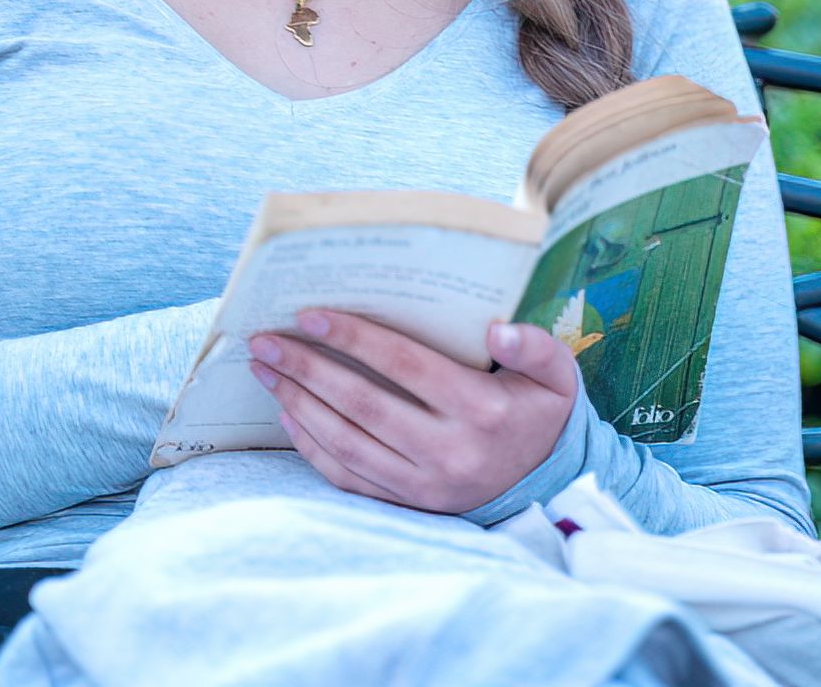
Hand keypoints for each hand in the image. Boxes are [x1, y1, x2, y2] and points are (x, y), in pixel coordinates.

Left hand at [247, 310, 577, 514]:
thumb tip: (497, 329)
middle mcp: (449, 452)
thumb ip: (535, 345)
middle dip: (306, 369)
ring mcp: (425, 485)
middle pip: (362, 404)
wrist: (548, 482)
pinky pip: (348, 478)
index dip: (354, 339)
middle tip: (265, 341)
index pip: (404, 366)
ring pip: (346, 443)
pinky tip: (289, 413)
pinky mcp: (409, 504)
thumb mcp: (556, 375)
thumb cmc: (539, 413)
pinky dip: (312, 446)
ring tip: (265, 371)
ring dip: (298, 403)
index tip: (309, 315)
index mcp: (481, 410)